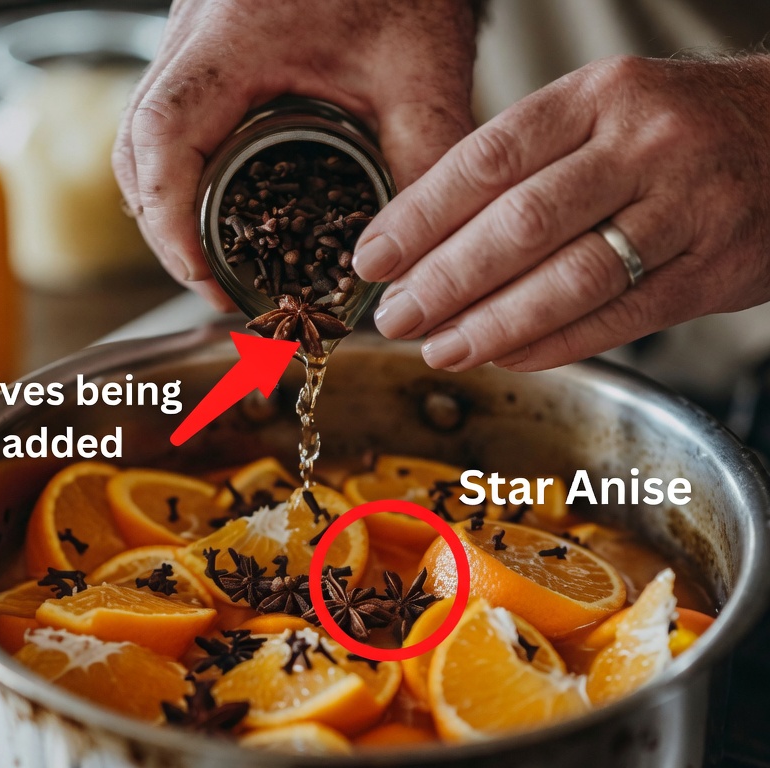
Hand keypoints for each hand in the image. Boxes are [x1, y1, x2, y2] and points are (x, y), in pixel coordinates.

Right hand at [113, 0, 476, 308]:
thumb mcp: (423, 73)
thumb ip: (423, 164)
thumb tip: (412, 261)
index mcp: (234, 37)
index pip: (164, 133)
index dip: (170, 217)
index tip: (203, 274)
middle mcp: (195, 36)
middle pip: (137, 149)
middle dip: (168, 231)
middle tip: (216, 286)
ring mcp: (192, 43)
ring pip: (144, 141)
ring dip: (170, 210)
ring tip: (216, 265)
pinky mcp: (205, 55)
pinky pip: (170, 125)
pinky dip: (184, 179)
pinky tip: (222, 216)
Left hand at [353, 54, 769, 371]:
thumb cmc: (675, 133)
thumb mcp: (599, 117)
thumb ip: (523, 170)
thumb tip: (424, 238)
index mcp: (598, 97)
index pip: (487, 159)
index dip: (420, 216)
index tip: (372, 259)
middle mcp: (642, 145)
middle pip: (522, 223)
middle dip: (445, 280)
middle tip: (397, 316)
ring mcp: (682, 208)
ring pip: (569, 279)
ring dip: (492, 323)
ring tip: (441, 348)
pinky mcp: (709, 269)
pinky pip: (616, 319)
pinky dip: (552, 345)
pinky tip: (506, 356)